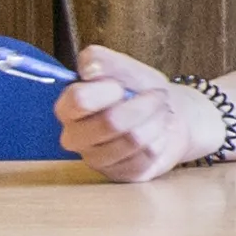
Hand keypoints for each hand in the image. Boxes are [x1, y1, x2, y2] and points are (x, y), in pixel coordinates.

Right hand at [53, 45, 212, 185]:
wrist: (167, 112)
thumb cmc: (138, 89)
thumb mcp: (120, 66)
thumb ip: (99, 60)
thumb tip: (87, 69)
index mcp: (67, 108)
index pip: (79, 100)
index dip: (109, 90)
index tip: (121, 86)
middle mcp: (75, 138)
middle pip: (111, 122)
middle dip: (142, 104)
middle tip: (155, 96)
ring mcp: (97, 160)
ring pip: (134, 139)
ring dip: (155, 119)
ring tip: (158, 112)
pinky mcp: (120, 175)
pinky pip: (148, 155)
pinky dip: (160, 137)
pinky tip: (156, 132)